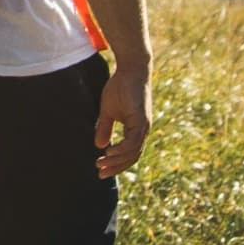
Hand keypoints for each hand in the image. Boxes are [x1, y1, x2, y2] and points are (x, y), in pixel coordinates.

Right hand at [96, 58, 153, 175]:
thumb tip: (100, 146)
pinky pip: (133, 142)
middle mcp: (142, 130)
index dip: (116, 164)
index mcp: (136, 130)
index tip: (101, 170)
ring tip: (101, 163)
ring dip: (116, 161)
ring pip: (133, 152)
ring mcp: (143, 126)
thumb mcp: (108, 111)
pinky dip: (121, 150)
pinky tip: (109, 152)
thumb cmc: (120, 87)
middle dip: (116, 167)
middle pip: (132, 157)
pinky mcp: (141, 120)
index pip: (129, 154)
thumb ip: (105, 128)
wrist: (131, 69)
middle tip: (100, 174)